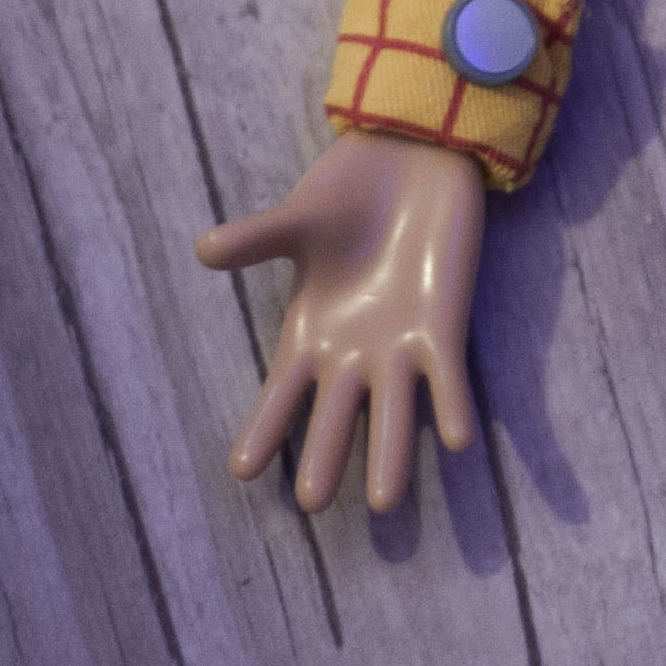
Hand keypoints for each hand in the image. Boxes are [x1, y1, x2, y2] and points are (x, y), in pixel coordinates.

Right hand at [194, 130, 485, 513]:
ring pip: (393, 412)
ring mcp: (400, 345)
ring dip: (390, 454)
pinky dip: (452, 406)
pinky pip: (448, 378)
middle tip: (312, 504)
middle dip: (323, 456)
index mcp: (309, 334)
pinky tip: (461, 440)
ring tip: (383, 502)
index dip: (263, 429)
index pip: (279, 394)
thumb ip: (258, 238)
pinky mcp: (444, 327)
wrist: (411, 160)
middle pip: (333, 417)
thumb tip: (205, 248)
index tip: (241, 471)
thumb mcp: (299, 218)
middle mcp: (353, 353)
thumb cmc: (347, 195)